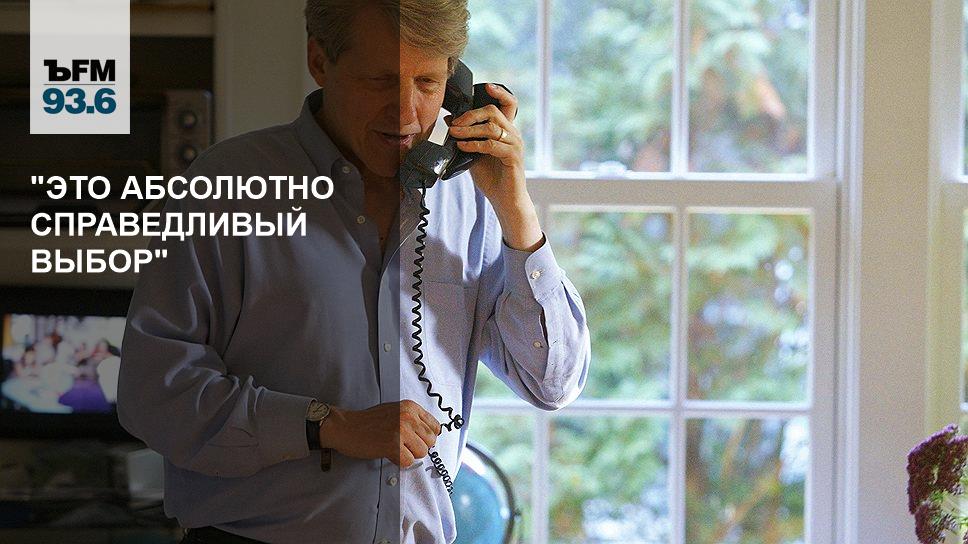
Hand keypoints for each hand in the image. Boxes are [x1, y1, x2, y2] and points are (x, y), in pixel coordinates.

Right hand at [318, 400, 440, 467]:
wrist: (346, 426)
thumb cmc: (369, 421)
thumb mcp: (395, 411)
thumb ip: (413, 420)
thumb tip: (429, 435)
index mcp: (411, 407)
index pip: (435, 427)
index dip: (427, 437)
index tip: (416, 440)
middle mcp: (409, 417)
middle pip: (430, 441)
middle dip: (418, 447)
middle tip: (403, 445)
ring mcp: (401, 430)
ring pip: (421, 453)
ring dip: (408, 455)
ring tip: (394, 448)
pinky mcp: (393, 445)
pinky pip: (408, 462)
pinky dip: (399, 461)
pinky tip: (388, 453)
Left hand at [448, 84, 542, 250]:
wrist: (504, 200)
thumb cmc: (492, 177)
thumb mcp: (475, 153)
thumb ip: (466, 137)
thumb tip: (450, 121)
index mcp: (507, 130)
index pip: (509, 104)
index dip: (500, 92)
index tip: (486, 87)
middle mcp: (513, 134)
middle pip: (493, 111)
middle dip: (471, 114)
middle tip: (455, 123)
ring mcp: (515, 145)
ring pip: (491, 127)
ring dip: (469, 129)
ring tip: (454, 134)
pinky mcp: (513, 157)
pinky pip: (491, 144)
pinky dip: (474, 144)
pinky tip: (463, 146)